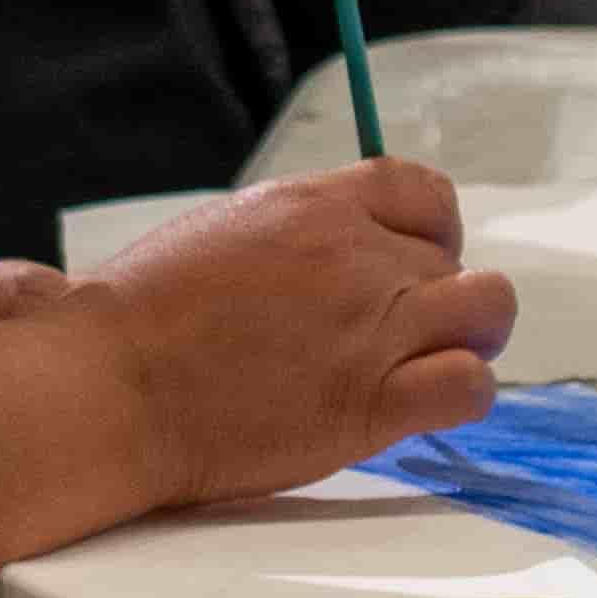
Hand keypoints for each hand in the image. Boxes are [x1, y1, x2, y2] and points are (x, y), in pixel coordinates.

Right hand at [93, 163, 509, 502]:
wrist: (109, 389)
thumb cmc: (136, 321)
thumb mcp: (219, 234)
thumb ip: (291, 236)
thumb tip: (326, 248)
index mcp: (313, 206)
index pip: (424, 190)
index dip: (432, 230)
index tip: (409, 263)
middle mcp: (353, 257)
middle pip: (452, 258)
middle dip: (433, 294)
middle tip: (395, 334)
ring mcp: (369, 329)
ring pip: (488, 310)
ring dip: (471, 336)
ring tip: (430, 363)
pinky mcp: (372, 404)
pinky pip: (470, 386)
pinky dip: (463, 393)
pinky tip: (421, 406)